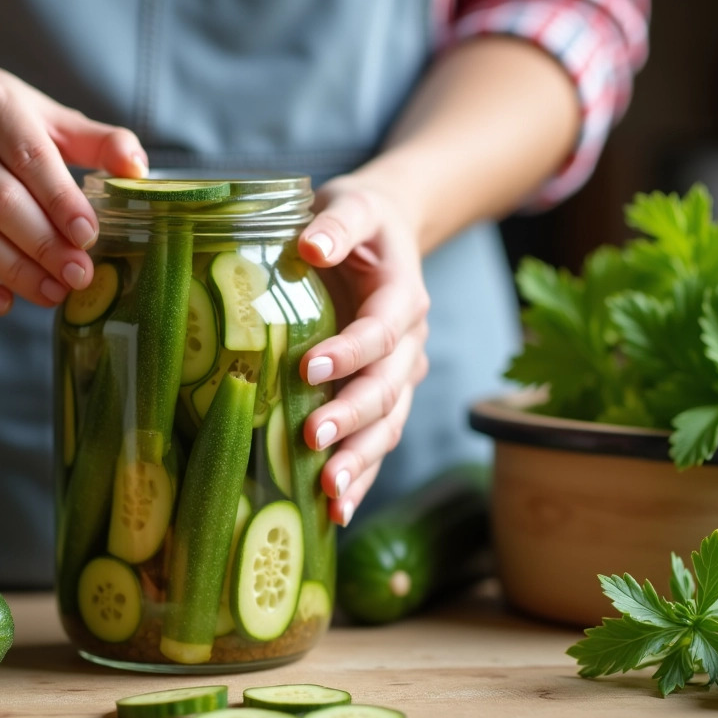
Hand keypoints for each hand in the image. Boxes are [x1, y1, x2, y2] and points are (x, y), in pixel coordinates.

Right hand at [0, 49, 146, 314]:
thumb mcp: (39, 111)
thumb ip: (94, 141)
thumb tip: (139, 168)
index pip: (29, 158)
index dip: (61, 200)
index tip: (88, 236)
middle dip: (44, 245)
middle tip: (80, 275)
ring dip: (15, 272)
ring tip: (54, 293)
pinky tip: (5, 301)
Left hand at [295, 175, 430, 525]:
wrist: (384, 235)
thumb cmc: (357, 220)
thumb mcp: (350, 205)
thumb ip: (336, 223)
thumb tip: (311, 246)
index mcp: (402, 296)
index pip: (380, 331)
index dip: (349, 351)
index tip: (308, 369)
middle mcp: (409, 343)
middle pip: (388, 389)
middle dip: (352, 418)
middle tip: (312, 438)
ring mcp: (401, 375)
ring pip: (389, 425)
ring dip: (361, 460)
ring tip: (331, 494)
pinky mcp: (385, 397)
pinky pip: (378, 442)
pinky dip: (361, 476)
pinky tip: (336, 512)